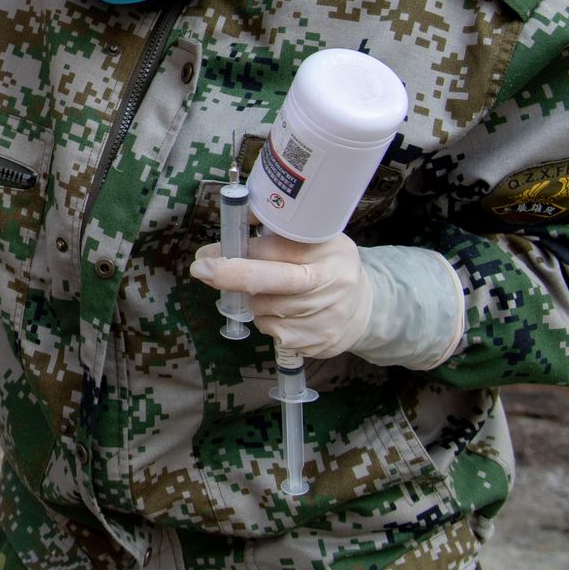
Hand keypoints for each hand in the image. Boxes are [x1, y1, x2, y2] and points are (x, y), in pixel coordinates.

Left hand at [190, 232, 370, 357]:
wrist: (366, 308)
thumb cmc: (325, 266)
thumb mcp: (312, 240)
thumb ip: (276, 233)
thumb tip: (229, 227)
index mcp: (329, 251)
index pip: (279, 249)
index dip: (240, 252)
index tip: (208, 254)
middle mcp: (333, 284)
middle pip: (274, 282)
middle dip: (233, 275)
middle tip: (202, 270)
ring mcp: (328, 317)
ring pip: (266, 310)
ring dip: (252, 301)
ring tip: (266, 292)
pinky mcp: (319, 342)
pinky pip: (274, 332)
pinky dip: (266, 321)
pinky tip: (280, 312)